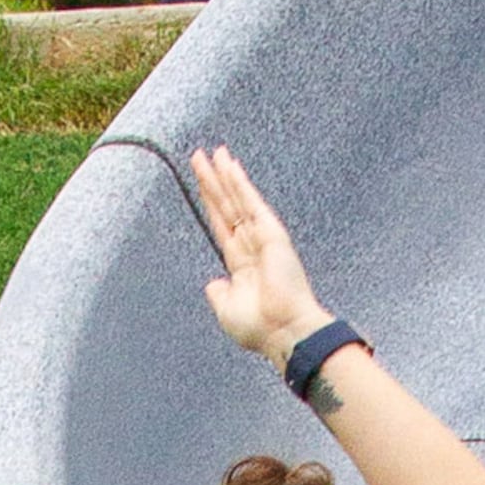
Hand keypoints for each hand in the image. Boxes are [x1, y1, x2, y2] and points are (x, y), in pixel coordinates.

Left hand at [186, 143, 323, 364]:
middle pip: (227, 206)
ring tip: (212, 152)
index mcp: (242, 265)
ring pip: (237, 199)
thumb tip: (213, 283)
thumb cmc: (261, 329)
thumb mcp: (227, 312)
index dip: (211, 203)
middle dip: (213, 182)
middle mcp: (252, 246)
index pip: (222, 225)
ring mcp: (263, 238)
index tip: (201, 184)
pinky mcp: (272, 234)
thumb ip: (219, 294)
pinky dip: (240, 183)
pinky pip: (251, 203)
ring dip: (224, 175)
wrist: (285, 332)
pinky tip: (229, 165)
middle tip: (199, 156)